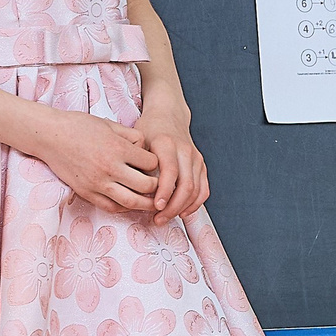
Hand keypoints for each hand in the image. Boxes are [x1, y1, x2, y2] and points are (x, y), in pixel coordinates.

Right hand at [38, 110, 159, 214]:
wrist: (49, 136)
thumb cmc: (79, 126)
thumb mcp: (110, 124)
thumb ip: (131, 136)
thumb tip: (146, 148)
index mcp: (118, 148)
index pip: (151, 163)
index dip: (156, 163)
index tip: (154, 164)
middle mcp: (110, 168)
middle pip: (146, 186)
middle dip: (157, 186)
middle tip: (160, 186)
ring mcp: (97, 183)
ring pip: (131, 201)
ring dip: (145, 204)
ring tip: (152, 202)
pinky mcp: (86, 192)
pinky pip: (111, 207)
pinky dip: (124, 208)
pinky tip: (129, 203)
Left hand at [133, 106, 209, 223]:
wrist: (168, 115)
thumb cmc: (149, 130)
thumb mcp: (138, 141)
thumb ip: (137, 163)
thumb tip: (133, 190)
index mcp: (167, 144)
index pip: (170, 172)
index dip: (164, 192)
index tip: (155, 207)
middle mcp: (185, 151)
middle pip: (186, 185)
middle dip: (173, 206)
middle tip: (158, 219)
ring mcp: (196, 158)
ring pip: (196, 190)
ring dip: (182, 208)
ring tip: (165, 218)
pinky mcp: (201, 165)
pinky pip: (203, 189)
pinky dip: (195, 204)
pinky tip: (182, 213)